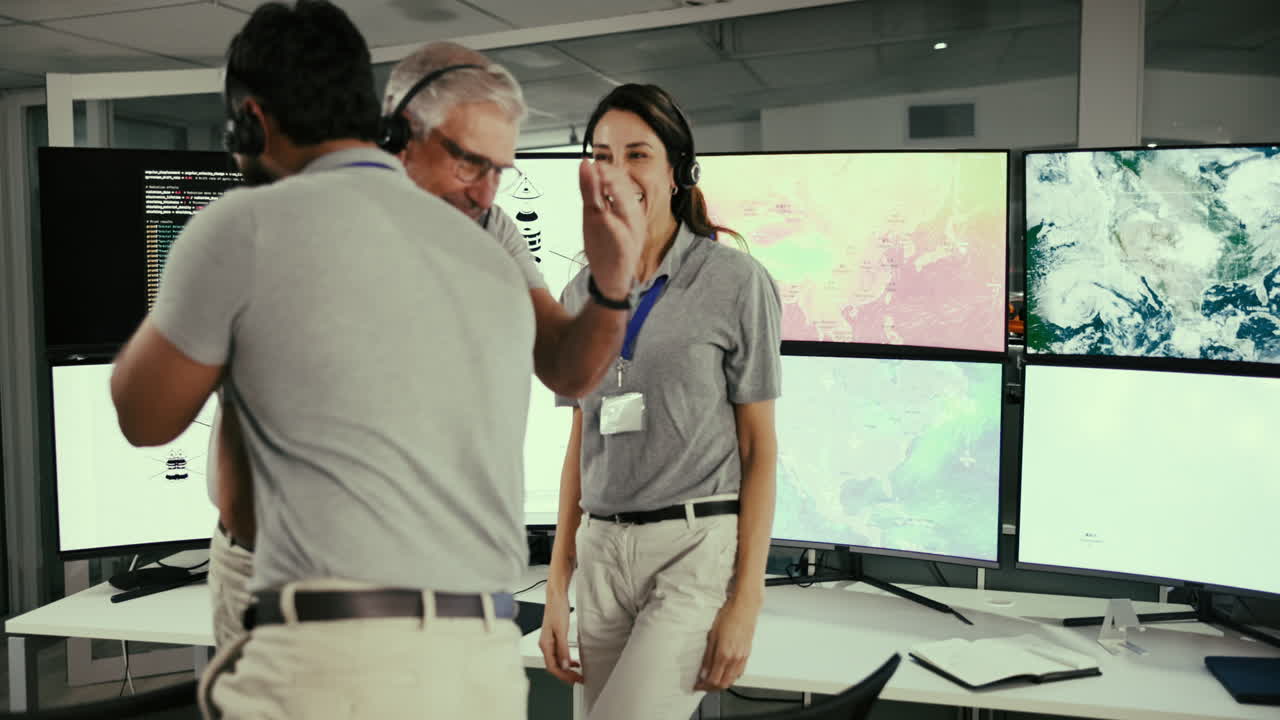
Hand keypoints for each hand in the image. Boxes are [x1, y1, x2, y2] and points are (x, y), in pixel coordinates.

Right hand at [537, 588, 582, 684]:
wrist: (556, 596)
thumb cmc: (556, 609)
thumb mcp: (561, 631)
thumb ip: (563, 649)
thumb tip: (565, 665)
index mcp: (545, 645)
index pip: (552, 667)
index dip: (563, 676)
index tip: (573, 679)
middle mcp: (545, 645)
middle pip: (554, 666)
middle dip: (566, 675)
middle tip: (578, 679)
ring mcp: (549, 642)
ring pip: (557, 661)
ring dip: (567, 669)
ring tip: (577, 674)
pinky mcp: (554, 638)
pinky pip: (559, 654)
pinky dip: (567, 660)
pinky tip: (574, 662)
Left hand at [579, 159, 643, 298]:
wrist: (612, 278)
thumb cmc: (607, 247)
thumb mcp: (595, 215)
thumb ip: (591, 192)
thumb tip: (586, 164)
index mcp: (628, 209)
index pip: (621, 182)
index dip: (608, 170)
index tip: (593, 163)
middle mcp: (632, 218)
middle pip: (625, 191)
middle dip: (610, 177)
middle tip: (596, 168)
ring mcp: (630, 231)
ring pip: (625, 207)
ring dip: (614, 192)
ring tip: (602, 181)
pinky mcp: (623, 246)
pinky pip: (620, 231)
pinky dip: (612, 221)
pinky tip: (604, 214)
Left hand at [694, 596, 759, 691]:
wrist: (744, 607)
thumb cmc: (727, 616)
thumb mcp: (712, 635)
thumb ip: (708, 657)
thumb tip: (703, 672)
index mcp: (724, 654)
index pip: (713, 679)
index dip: (703, 685)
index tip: (696, 685)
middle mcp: (735, 659)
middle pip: (723, 684)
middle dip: (711, 688)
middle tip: (702, 685)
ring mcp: (743, 657)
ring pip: (732, 680)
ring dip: (721, 684)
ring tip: (711, 681)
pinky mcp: (747, 654)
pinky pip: (739, 673)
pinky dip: (730, 677)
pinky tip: (724, 673)